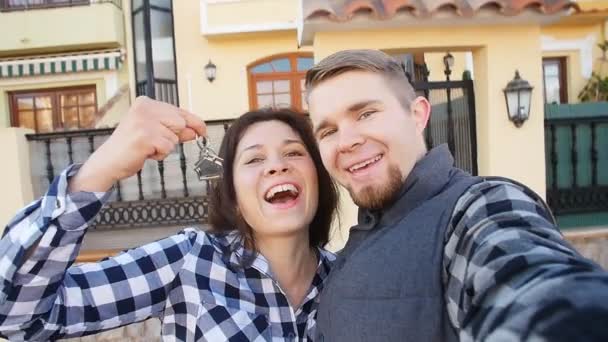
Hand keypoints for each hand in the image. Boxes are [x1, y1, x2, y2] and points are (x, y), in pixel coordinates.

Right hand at [69, 96, 205, 192]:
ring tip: (147, 147)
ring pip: (175, 137)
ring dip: (165, 147)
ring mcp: (144, 122)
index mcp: (146, 103)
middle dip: (174, 136)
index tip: (203, 130)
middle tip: (156, 143)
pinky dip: (160, 154)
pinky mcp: (145, 136)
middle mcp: (144, 108)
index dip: (194, 122)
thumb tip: (196, 130)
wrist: (109, 162)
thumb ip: (175, 129)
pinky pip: (168, 148)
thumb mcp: (155, 133)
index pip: (179, 111)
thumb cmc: (131, 147)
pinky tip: (145, 153)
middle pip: (181, 123)